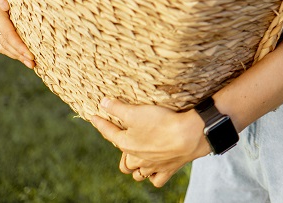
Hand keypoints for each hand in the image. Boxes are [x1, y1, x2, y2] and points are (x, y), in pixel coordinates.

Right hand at [0, 0, 34, 67]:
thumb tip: (3, 4)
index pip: (7, 32)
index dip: (18, 45)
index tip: (31, 55)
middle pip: (5, 41)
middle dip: (19, 54)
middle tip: (34, 63)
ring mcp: (0, 21)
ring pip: (4, 45)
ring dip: (18, 55)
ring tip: (34, 64)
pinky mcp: (6, 24)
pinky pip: (7, 43)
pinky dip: (16, 51)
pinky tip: (29, 57)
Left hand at [91, 98, 210, 187]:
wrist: (188, 136)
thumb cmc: (161, 123)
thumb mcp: (136, 112)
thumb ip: (118, 108)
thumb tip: (102, 103)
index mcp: (126, 144)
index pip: (108, 133)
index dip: (100, 124)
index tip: (94, 116)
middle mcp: (137, 159)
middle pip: (124, 163)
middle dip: (122, 155)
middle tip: (124, 144)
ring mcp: (152, 167)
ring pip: (137, 174)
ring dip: (135, 169)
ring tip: (137, 160)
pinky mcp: (168, 170)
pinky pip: (156, 180)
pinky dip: (153, 176)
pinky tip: (154, 169)